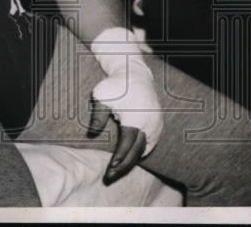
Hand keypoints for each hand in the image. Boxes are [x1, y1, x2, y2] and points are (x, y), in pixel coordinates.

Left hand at [89, 28, 162, 182]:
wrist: (135, 74)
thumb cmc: (116, 86)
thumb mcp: (102, 97)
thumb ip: (97, 116)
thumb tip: (92, 134)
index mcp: (136, 117)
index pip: (127, 144)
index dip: (119, 158)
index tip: (110, 169)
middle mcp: (149, 123)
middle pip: (136, 152)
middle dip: (123, 166)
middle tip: (109, 177)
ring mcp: (156, 124)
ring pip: (144, 150)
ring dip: (131, 161)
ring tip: (116, 170)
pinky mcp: (158, 125)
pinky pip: (150, 144)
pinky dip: (139, 153)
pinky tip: (127, 159)